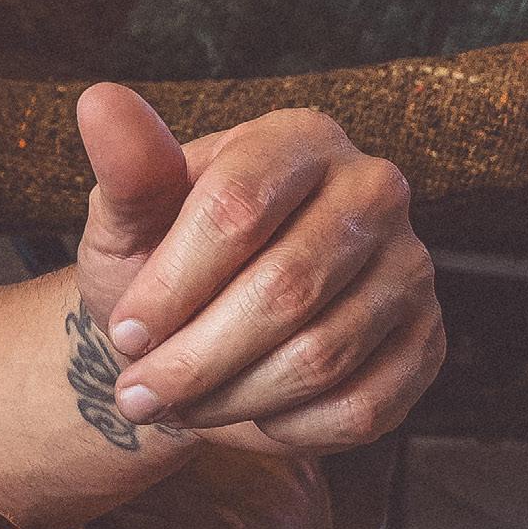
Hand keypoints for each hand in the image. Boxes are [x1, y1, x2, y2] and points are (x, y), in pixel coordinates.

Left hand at [73, 87, 445, 450]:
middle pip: (286, 289)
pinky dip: (289, 428)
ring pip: (322, 356)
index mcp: (299, 139)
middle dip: (197, 358)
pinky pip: (363, 407)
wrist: (208, 322)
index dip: (171, 284)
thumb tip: (100, 100)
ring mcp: (411, 267)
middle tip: (137, 395)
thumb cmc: (164, 258)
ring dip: (232, 399)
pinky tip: (245, 412)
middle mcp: (373, 190)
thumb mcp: (132, 217)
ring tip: (176, 407)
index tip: (123, 332)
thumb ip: (127, 169)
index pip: (238, 208)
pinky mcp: (427, 341)